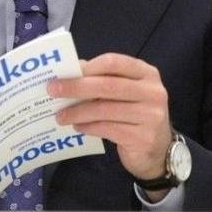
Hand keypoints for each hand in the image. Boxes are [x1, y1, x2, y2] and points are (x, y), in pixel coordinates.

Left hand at [48, 53, 172, 185]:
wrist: (158, 149)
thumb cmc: (135, 113)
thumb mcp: (125, 92)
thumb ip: (103, 79)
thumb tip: (72, 70)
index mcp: (147, 73)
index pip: (114, 62)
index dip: (88, 66)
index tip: (65, 71)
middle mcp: (152, 92)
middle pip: (108, 85)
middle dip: (77, 87)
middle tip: (53, 90)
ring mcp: (150, 115)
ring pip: (105, 109)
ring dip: (78, 112)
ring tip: (60, 115)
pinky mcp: (143, 137)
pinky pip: (108, 128)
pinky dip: (88, 127)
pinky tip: (77, 126)